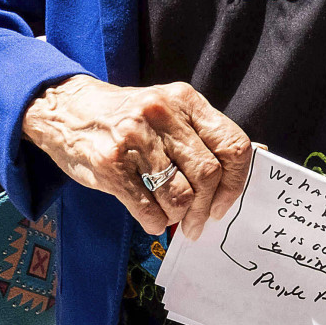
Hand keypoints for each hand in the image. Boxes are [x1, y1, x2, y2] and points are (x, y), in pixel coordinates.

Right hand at [19, 76, 252, 235]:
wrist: (65, 109)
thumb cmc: (126, 116)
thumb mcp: (168, 110)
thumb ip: (205, 133)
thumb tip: (260, 155)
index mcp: (184, 100)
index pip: (232, 144)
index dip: (236, 182)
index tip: (223, 203)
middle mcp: (161, 114)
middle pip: (207, 174)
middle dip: (206, 209)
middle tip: (197, 224)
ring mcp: (133, 139)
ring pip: (179, 195)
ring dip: (179, 217)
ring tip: (171, 218)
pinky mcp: (109, 165)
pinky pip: (147, 208)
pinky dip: (155, 222)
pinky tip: (151, 219)